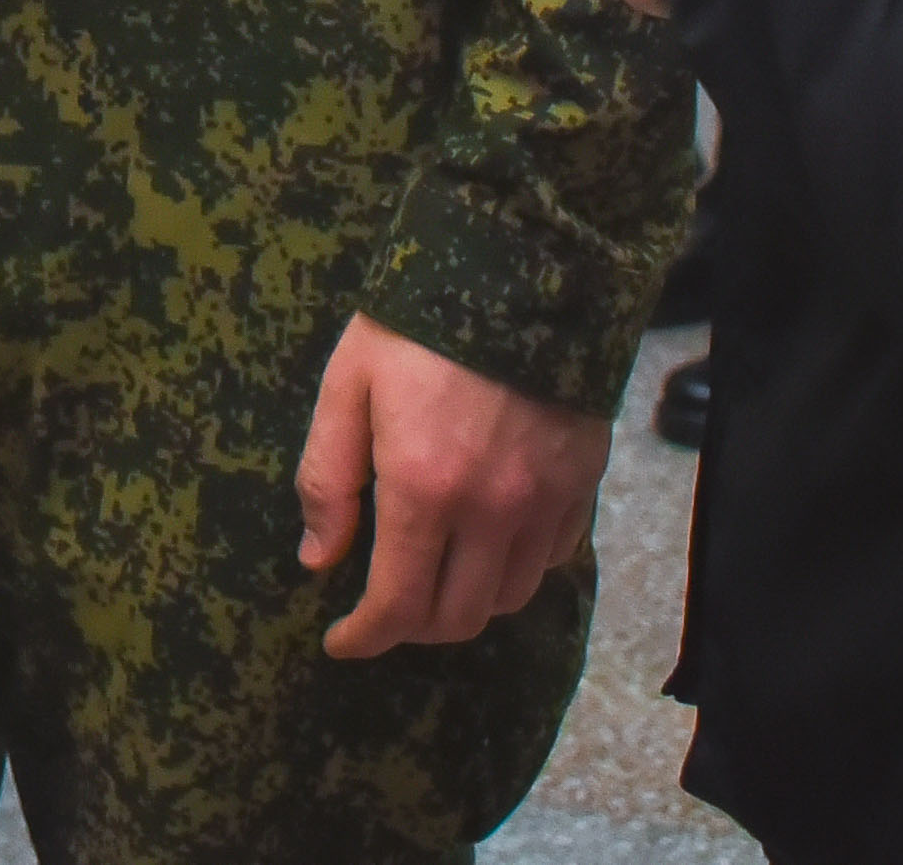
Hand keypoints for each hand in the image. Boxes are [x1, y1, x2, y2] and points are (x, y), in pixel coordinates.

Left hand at [295, 312, 606, 655]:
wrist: (520, 262)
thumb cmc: (417, 320)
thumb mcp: (348, 384)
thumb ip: (329, 476)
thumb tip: (319, 559)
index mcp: (424, 488)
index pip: (397, 604)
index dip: (365, 637)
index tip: (341, 641)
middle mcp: (492, 511)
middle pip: (457, 617)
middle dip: (412, 627)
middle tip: (383, 608)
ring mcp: (546, 500)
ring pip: (508, 597)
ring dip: (465, 602)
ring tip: (434, 575)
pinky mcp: (583, 482)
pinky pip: (552, 559)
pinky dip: (516, 569)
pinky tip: (489, 542)